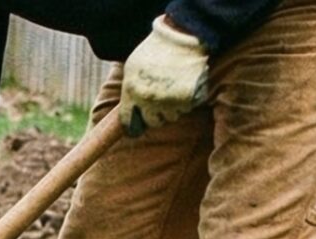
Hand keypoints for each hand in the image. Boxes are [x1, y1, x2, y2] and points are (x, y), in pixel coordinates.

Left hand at [118, 16, 207, 134]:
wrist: (182, 35)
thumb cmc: (155, 49)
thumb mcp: (132, 66)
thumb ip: (129, 89)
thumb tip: (128, 110)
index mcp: (132, 92)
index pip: (128, 121)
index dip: (133, 124)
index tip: (137, 125)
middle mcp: (149, 100)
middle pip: (152, 122)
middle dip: (156, 115)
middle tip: (160, 103)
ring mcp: (169, 101)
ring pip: (170, 117)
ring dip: (172, 108)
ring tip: (174, 90)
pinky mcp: (187, 99)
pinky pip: (186, 109)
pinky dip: (186, 102)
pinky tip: (185, 86)